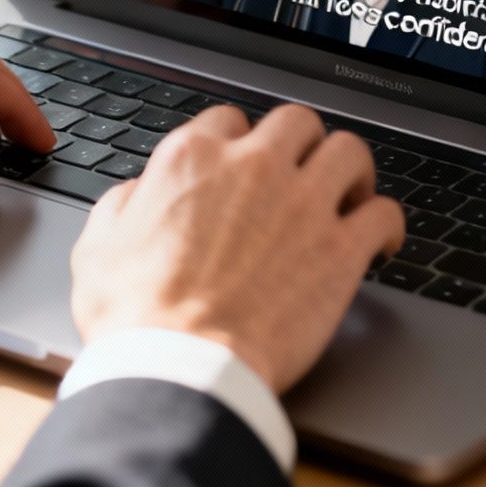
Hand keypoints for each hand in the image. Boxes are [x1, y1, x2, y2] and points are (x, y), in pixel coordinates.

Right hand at [69, 103, 404, 392]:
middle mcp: (253, 167)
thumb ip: (125, 204)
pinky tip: (381, 241)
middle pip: (297, 122)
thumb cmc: (136, 317)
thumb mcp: (98, 246)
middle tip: (302, 172)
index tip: (245, 165)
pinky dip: (387, 224)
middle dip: (301, 145)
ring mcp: (303, 204)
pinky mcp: (341, 250)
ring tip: (350, 193)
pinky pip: (385, 213)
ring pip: (349, 151)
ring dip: (351, 171)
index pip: (230, 120)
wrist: (180, 367)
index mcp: (193, 159)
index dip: (240, 143)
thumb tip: (140, 193)